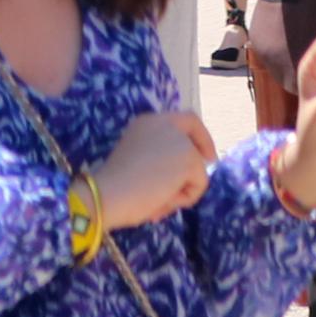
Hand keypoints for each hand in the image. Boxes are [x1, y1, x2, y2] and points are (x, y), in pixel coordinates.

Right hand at [91, 107, 218, 230]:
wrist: (108, 192)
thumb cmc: (115, 182)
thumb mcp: (138, 159)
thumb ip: (159, 155)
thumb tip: (182, 174)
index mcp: (145, 122)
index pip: (181, 118)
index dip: (196, 134)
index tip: (201, 152)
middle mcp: (163, 123)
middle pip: (195, 129)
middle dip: (204, 148)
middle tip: (207, 167)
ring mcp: (178, 139)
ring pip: (198, 166)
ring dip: (185, 186)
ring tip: (161, 198)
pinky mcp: (190, 158)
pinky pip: (199, 184)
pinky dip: (185, 197)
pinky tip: (164, 198)